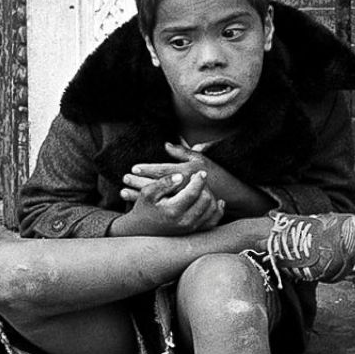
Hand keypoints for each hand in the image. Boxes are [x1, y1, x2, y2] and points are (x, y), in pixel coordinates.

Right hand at [117, 170, 223, 235]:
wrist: (141, 229)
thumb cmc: (144, 208)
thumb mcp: (147, 193)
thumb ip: (164, 183)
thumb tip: (180, 176)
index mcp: (172, 210)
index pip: (193, 193)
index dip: (199, 181)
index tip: (201, 172)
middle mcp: (184, 221)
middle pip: (205, 199)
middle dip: (205, 187)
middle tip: (198, 179)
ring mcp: (191, 228)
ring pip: (211, 208)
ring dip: (210, 196)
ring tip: (202, 188)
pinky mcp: (194, 231)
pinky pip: (213, 220)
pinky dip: (217, 210)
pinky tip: (217, 201)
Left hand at [124, 143, 270, 217]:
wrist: (232, 196)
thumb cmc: (216, 173)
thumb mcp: (201, 159)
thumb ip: (183, 152)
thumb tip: (166, 144)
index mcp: (188, 172)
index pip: (165, 170)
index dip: (148, 169)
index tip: (133, 168)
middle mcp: (185, 186)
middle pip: (157, 184)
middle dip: (139, 182)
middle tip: (124, 179)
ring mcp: (184, 200)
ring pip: (157, 197)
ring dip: (138, 194)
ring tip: (123, 192)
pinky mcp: (183, 209)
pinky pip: (162, 206)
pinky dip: (148, 205)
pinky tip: (135, 203)